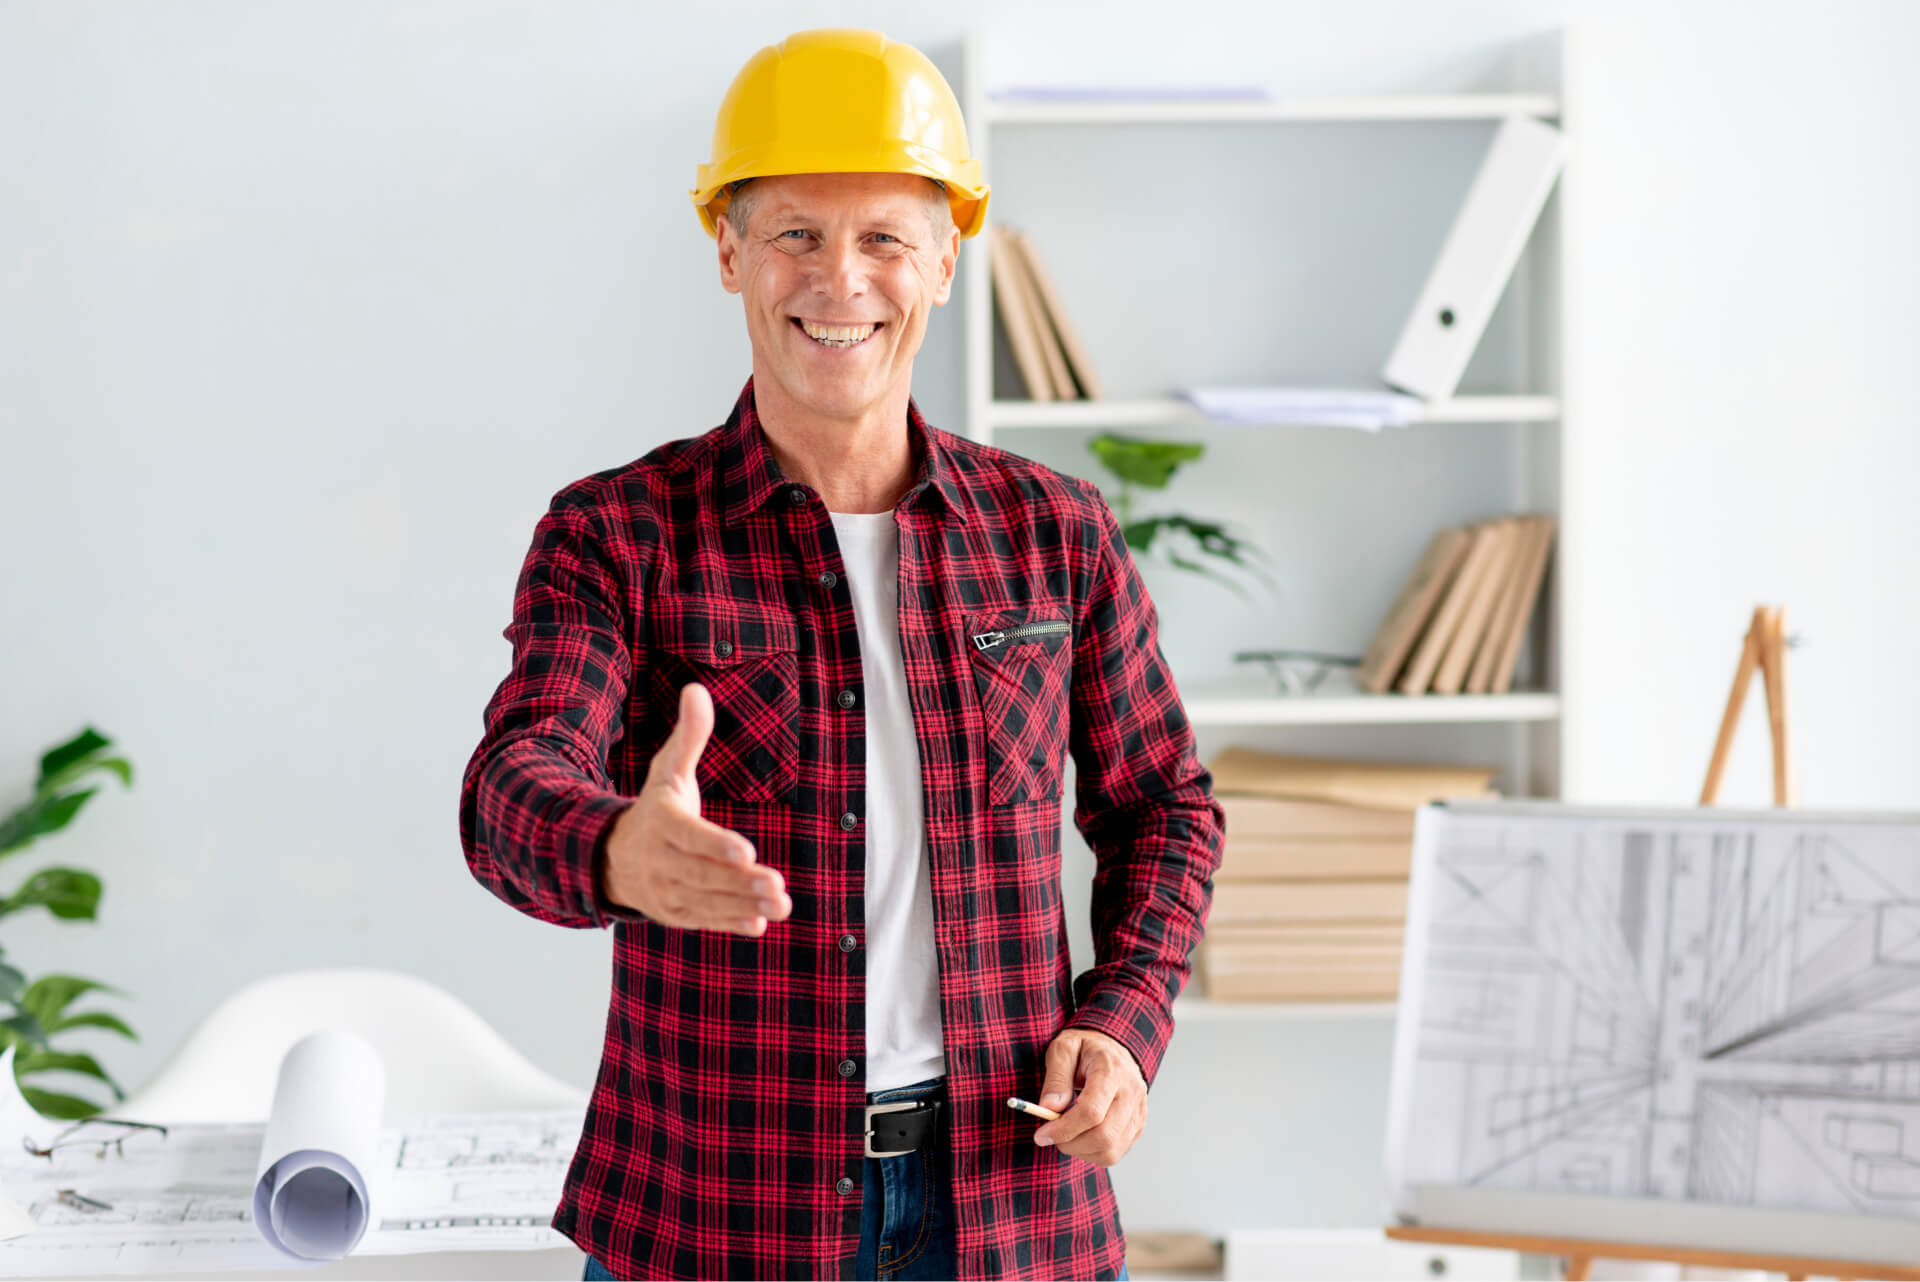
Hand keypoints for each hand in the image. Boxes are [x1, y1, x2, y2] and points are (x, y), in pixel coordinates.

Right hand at [600, 682, 790, 935]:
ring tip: (781, 903)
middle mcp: (662, 861)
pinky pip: (705, 921)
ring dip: (744, 905)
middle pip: (702, 874)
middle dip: (740, 881)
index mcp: (661, 823)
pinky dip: (730, 924)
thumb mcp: (667, 770)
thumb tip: (696, 689)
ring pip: (707, 901)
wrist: (613, 858)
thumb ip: (688, 736)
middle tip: (778, 883)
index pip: (688, 836)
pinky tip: (760, 924)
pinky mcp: (677, 914)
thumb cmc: (656, 808)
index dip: (715, 844)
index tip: (747, 850)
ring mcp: (668, 892)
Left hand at [1029, 1028, 1147, 1166]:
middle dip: (1070, 1143)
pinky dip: (1093, 1153)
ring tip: (1066, 1134)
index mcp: (1112, 1071)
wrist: (1112, 1048)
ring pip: (1110, 1150)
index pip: (1092, 1111)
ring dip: (1081, 1150)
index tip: (1041, 1135)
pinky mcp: (1138, 1126)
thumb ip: (1056, 1078)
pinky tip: (1081, 1136)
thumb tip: (1049, 1108)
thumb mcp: (1063, 1049)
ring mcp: (1138, 1111)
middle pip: (1104, 1136)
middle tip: (1050, 1136)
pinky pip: (1115, 1153)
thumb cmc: (1085, 1048)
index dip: (1064, 1129)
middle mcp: (1131, 1093)